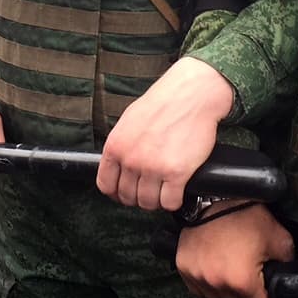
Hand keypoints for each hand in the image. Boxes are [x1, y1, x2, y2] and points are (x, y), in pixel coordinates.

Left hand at [98, 58, 236, 211]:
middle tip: (149, 191)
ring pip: (148, 202)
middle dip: (138, 197)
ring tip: (163, 191)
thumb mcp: (129, 121)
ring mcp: (153, 167)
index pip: (106, 184)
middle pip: (127, 196)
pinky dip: (173, 202)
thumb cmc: (163, 103)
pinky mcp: (177, 173)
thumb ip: (122, 145)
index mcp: (116, 146)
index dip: (116, 193)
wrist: (191, 95)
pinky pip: (170, 202)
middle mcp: (131, 159)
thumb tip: (119, 165)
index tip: (124, 193)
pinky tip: (177, 192)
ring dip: (156, 201)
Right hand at [175, 207, 294, 297]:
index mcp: (242, 281)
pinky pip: (199, 289)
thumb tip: (289, 278)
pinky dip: (208, 284)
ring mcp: (197, 276)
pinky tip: (216, 269)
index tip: (266, 290)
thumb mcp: (280, 239)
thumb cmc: (246, 216)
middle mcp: (217, 284)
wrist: (215, 197)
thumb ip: (287, 264)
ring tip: (232, 269)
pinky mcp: (184, 267)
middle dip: (247, 295)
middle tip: (251, 275)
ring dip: (226, 291)